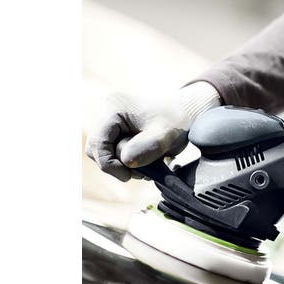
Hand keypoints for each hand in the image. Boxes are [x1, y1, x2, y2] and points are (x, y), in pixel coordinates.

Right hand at [85, 81, 219, 180]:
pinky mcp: (117, 130)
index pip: (98, 144)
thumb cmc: (177, 121)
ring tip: (147, 165)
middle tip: (142, 171)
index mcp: (114, 108)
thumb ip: (147, 147)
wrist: (186, 113)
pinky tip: (145, 161)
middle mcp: (108, 111)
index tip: (130, 175)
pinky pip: (113, 151)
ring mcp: (111, 121)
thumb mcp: (166, 135)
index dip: (109, 164)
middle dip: (117, 165)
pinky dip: (127, 161)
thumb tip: (126, 160)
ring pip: (104, 153)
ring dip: (122, 165)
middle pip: (97, 149)